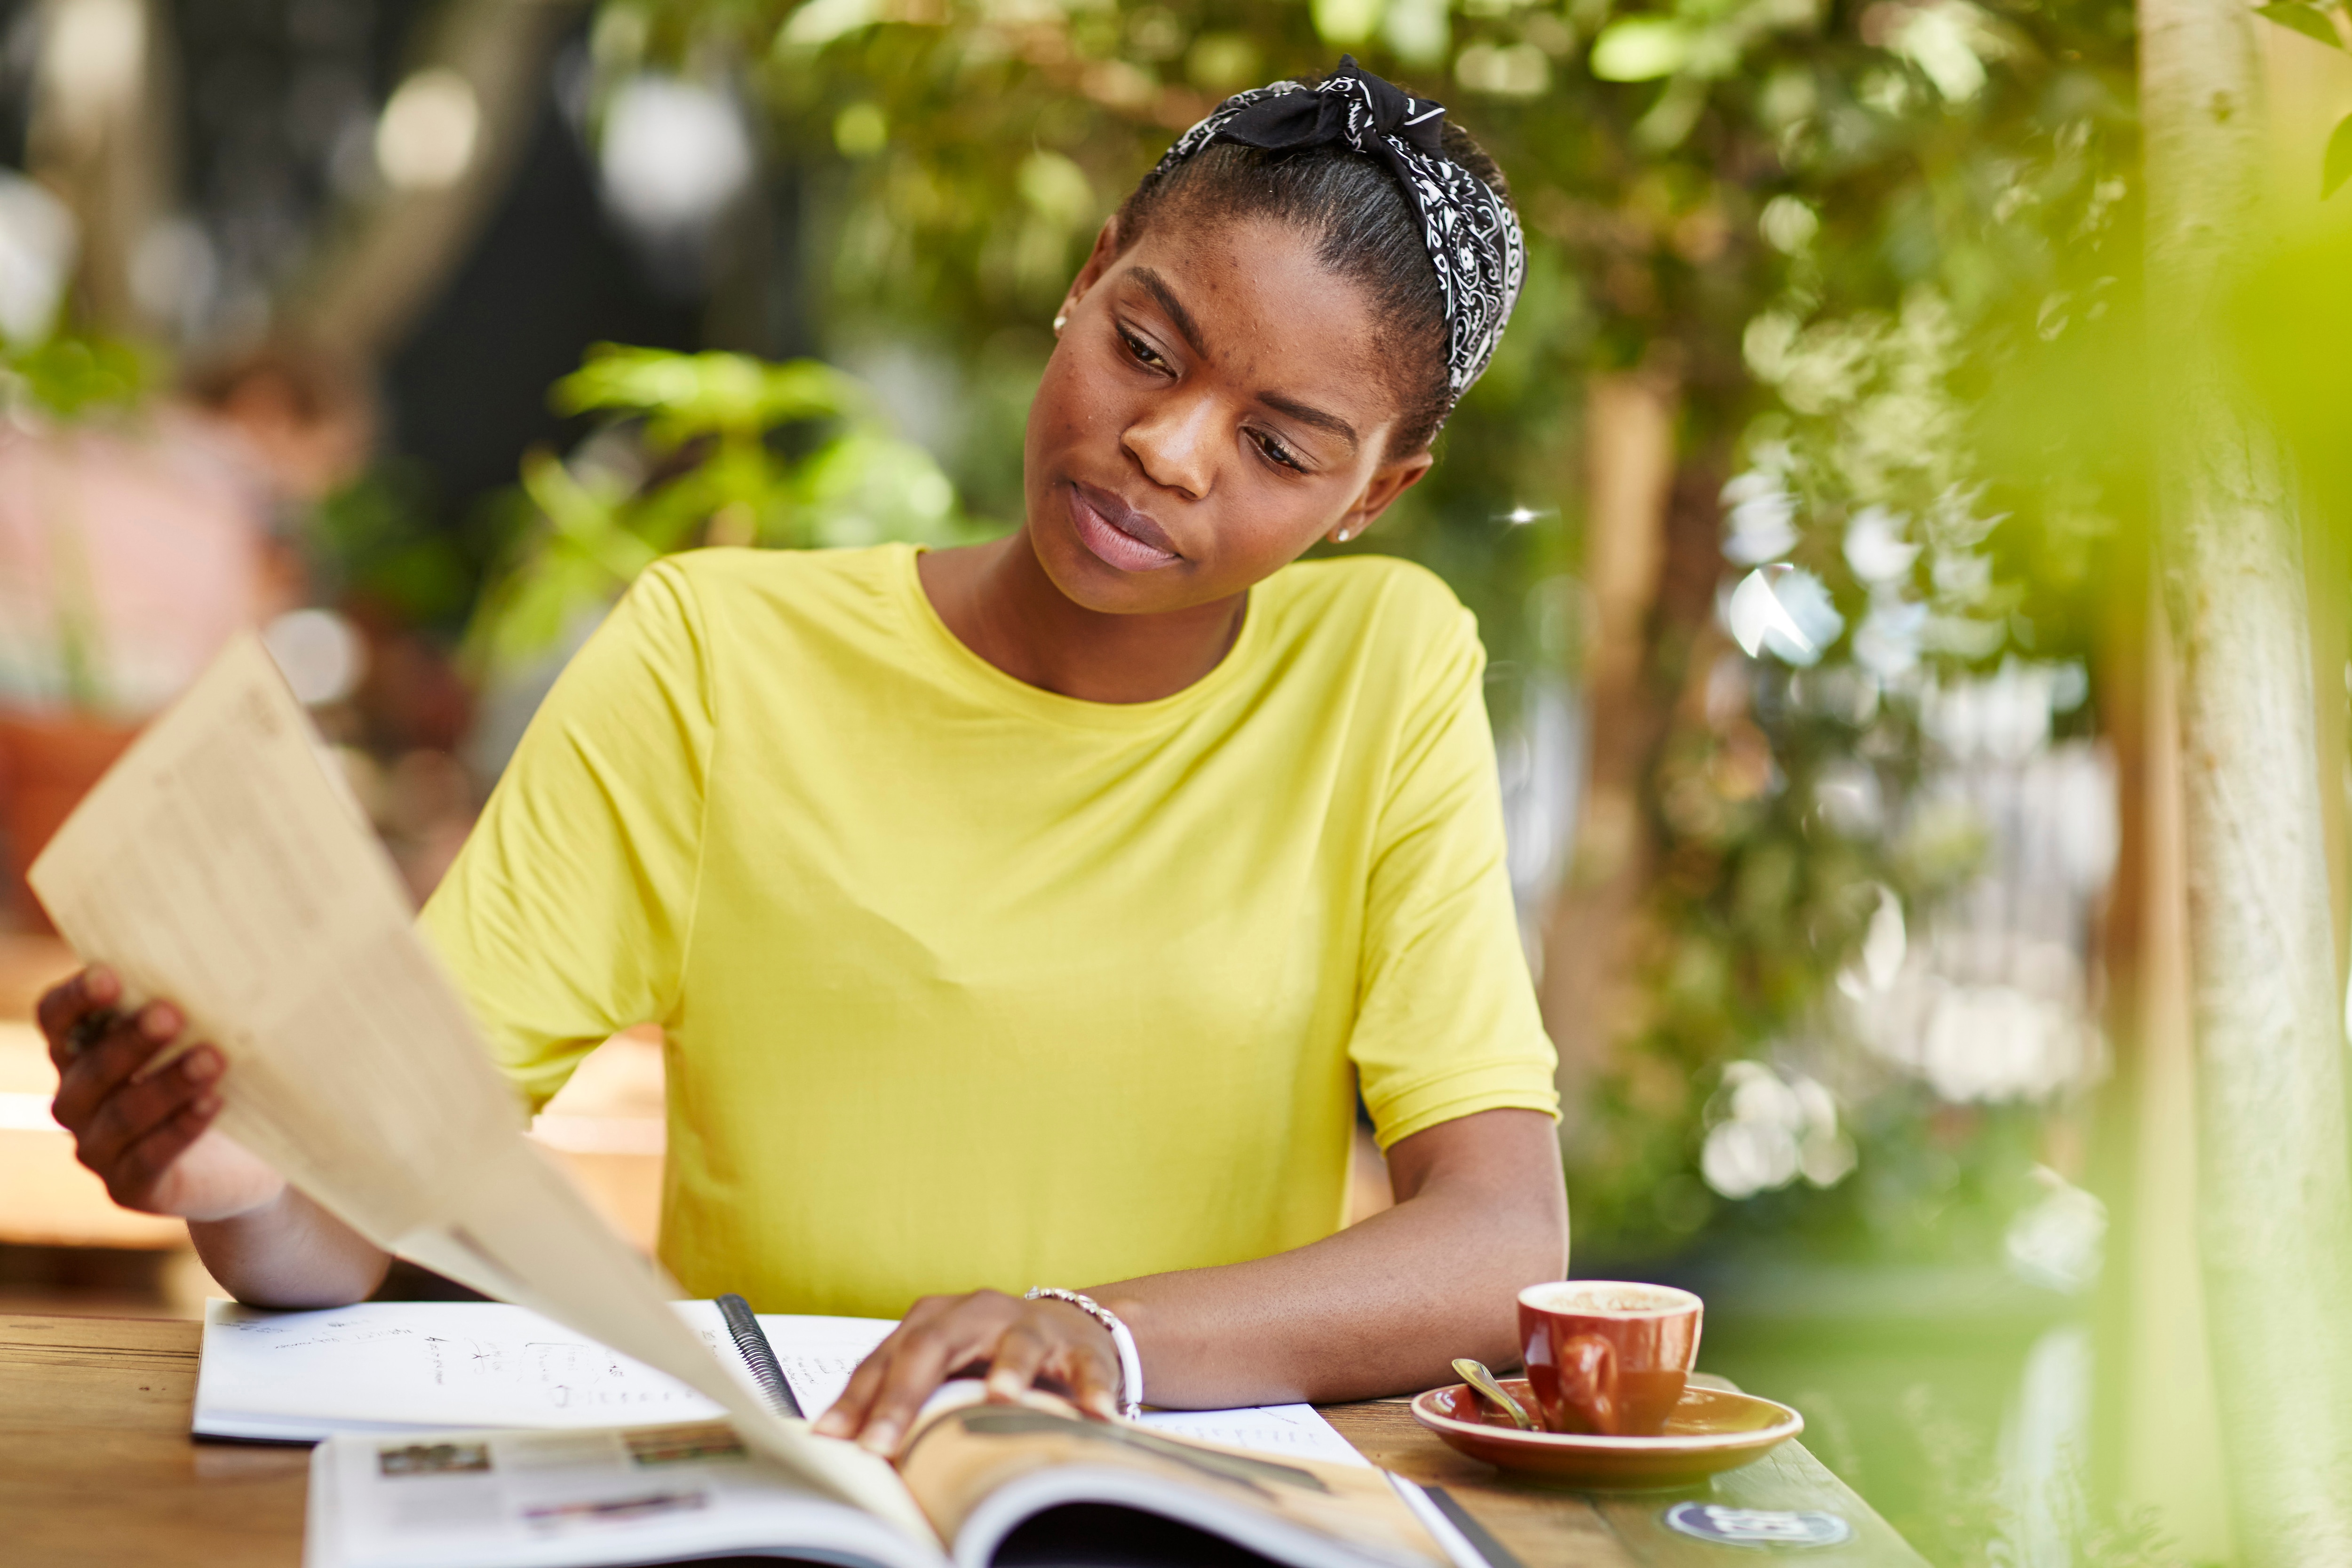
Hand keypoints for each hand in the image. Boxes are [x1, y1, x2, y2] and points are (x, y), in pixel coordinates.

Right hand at [40, 967, 286, 1221]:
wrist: (244, 1161)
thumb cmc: (217, 1076)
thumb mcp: (202, 1037)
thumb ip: (191, 1005)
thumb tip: (220, 959)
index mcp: (80, 1052)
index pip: (56, 1019)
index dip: (76, 998)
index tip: (109, 974)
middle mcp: (77, 1100)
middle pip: (91, 1067)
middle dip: (131, 1040)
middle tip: (171, 1013)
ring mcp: (97, 1148)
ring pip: (121, 1114)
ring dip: (166, 1085)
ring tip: (211, 1059)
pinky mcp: (130, 1188)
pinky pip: (149, 1158)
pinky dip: (180, 1129)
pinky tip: (212, 1103)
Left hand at [812, 1289, 1123, 1454]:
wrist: (1069, 1326)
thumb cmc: (988, 1353)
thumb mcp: (940, 1368)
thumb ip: (900, 1396)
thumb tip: (840, 1443)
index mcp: (932, 1321)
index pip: (886, 1360)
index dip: (857, 1400)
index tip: (834, 1438)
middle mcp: (975, 1314)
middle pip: (933, 1347)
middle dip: (904, 1396)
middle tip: (881, 1440)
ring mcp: (1028, 1326)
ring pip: (1016, 1343)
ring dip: (1008, 1369)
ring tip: (1001, 1397)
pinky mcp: (1078, 1346)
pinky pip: (1084, 1365)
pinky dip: (1091, 1387)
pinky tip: (1095, 1412)